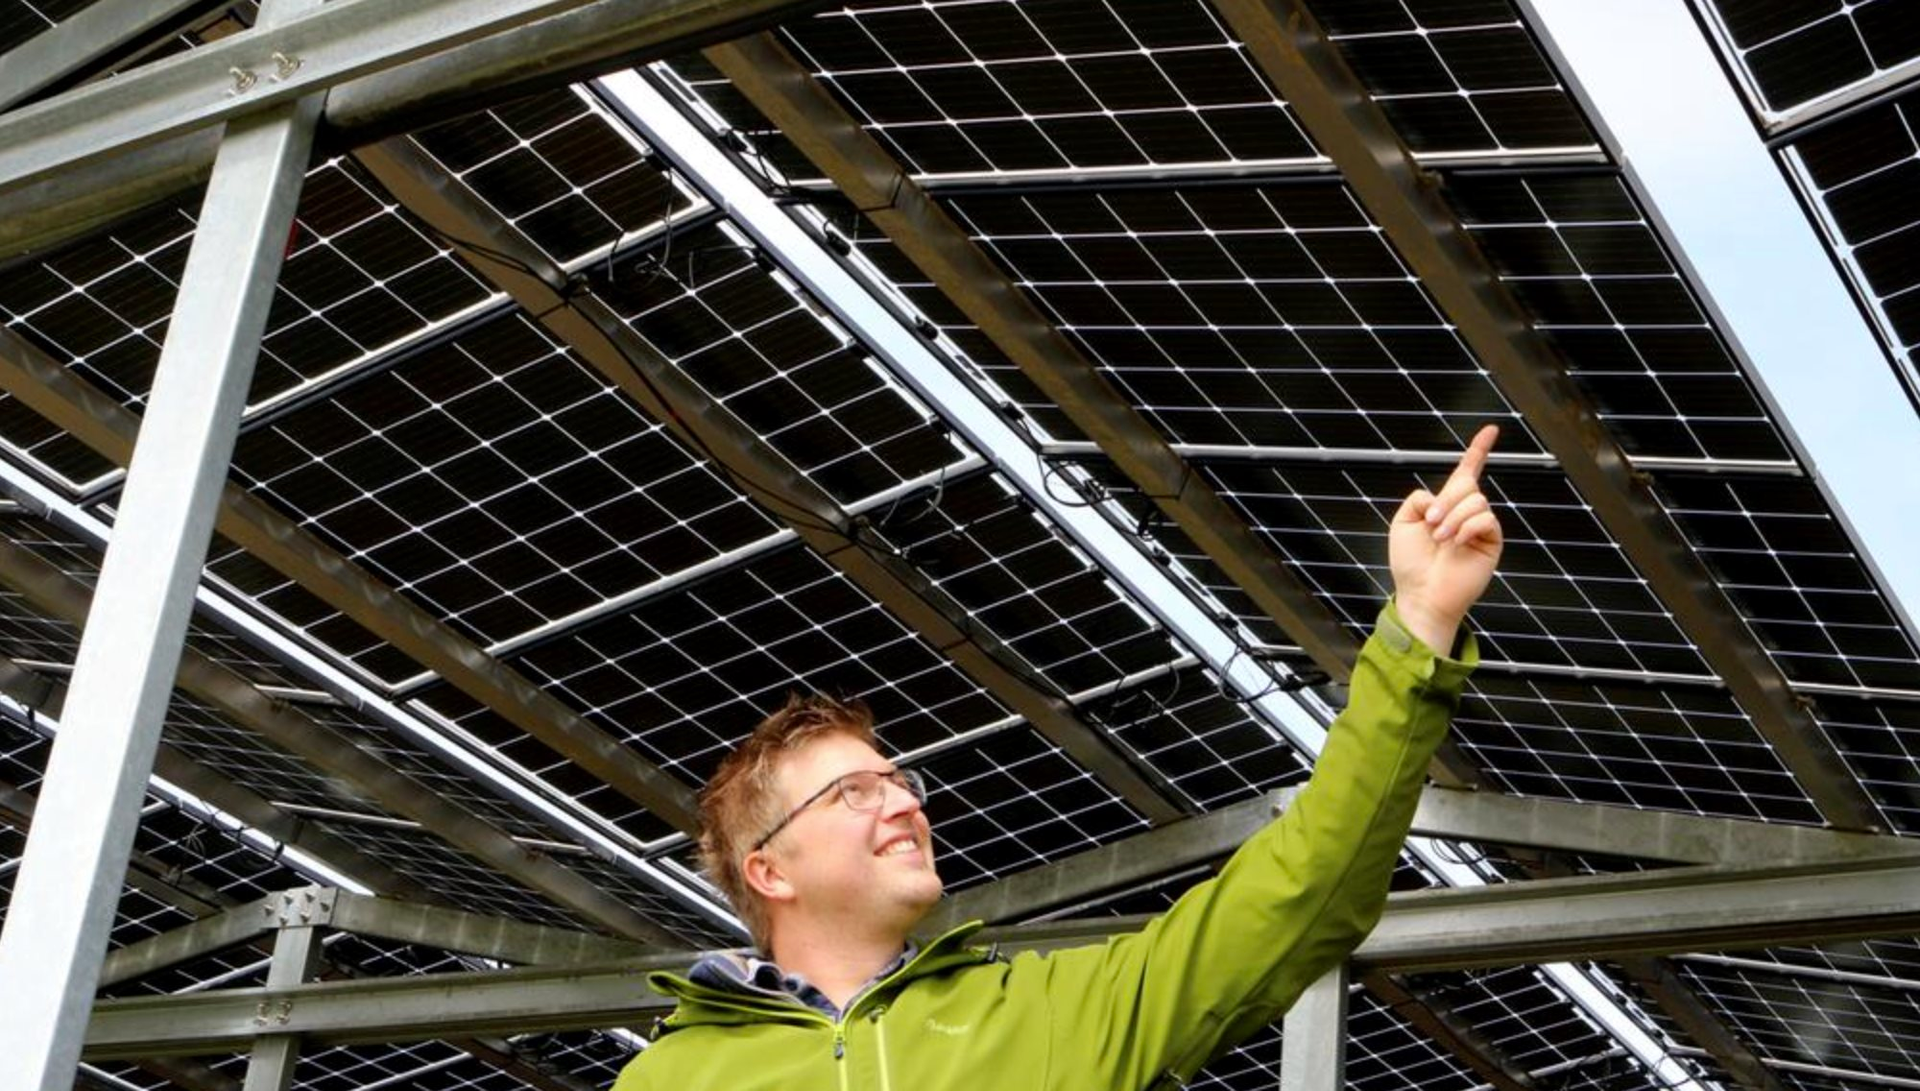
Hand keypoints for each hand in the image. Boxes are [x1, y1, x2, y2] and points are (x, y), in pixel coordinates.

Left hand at [1389, 425, 1502, 652]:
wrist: (1422, 594)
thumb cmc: (1410, 564)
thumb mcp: (1403, 522)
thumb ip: (1419, 498)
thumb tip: (1441, 496)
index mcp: (1446, 505)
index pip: (1466, 472)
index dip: (1478, 450)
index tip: (1491, 430)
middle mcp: (1466, 513)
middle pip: (1466, 484)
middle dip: (1446, 501)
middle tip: (1431, 524)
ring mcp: (1480, 527)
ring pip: (1475, 501)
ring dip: (1452, 518)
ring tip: (1441, 539)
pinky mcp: (1491, 541)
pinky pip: (1486, 519)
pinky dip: (1467, 527)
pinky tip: (1456, 543)